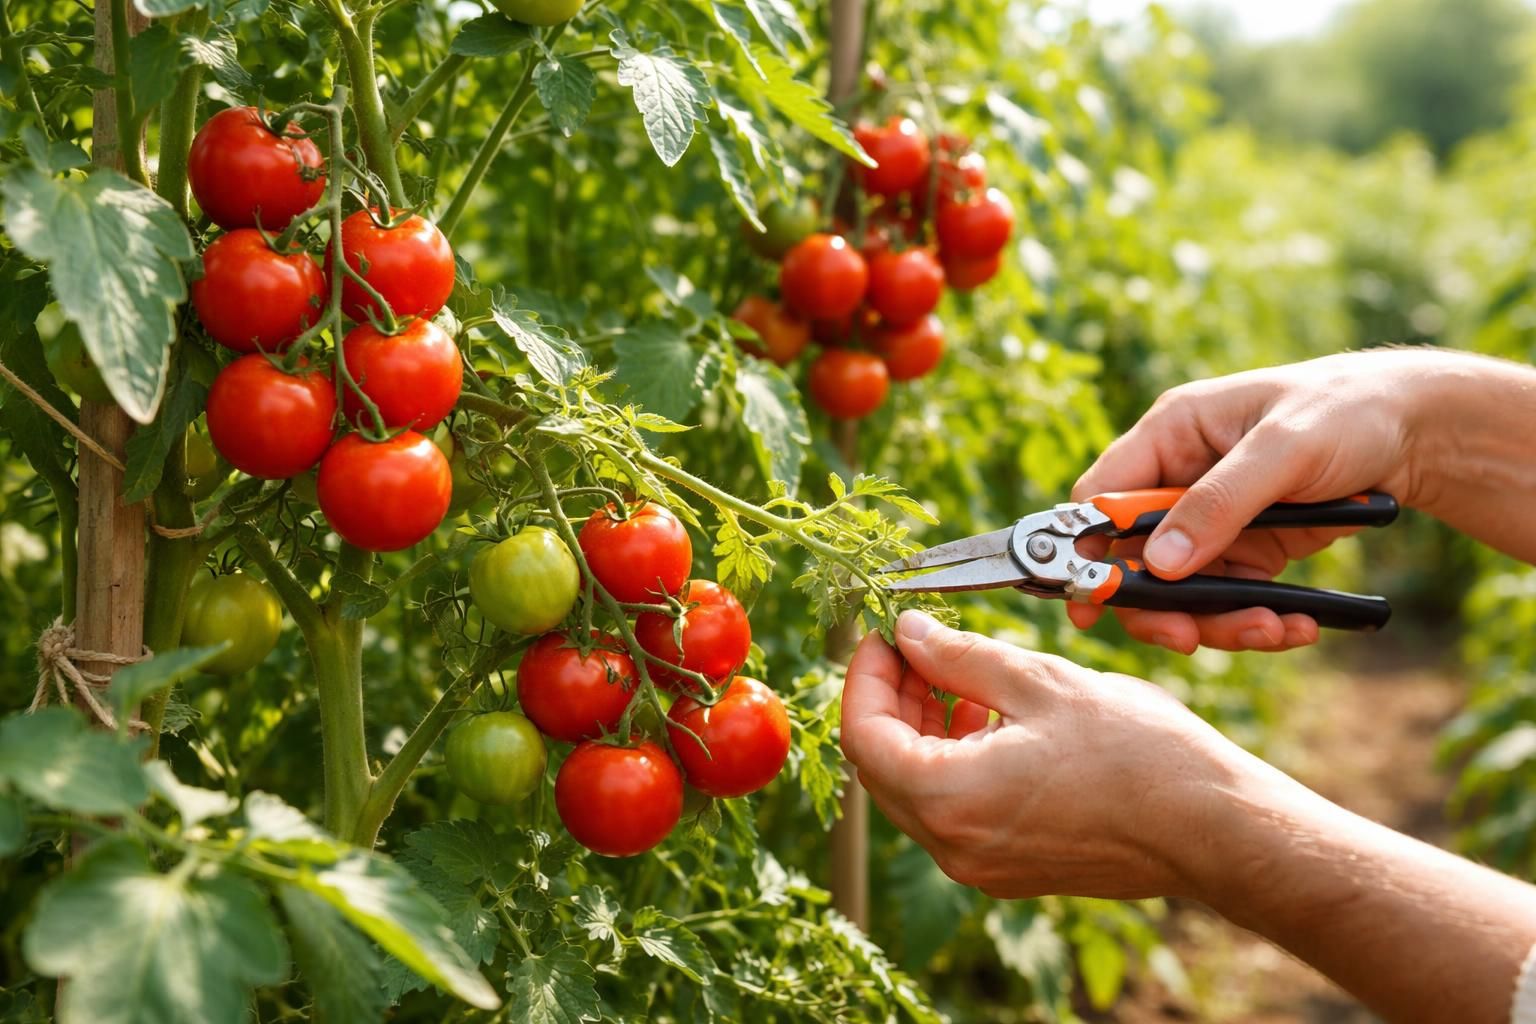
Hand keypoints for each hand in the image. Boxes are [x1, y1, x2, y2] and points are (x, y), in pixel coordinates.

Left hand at [840, 611, 1246, 899]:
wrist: (1214, 827)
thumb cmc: (1137, 753)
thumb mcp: (1039, 683)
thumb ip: (959, 656)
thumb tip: (908, 632)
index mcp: (948, 800)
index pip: (862, 734)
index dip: (865, 675)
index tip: (886, 634)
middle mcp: (952, 846)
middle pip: (883, 765)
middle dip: (893, 698)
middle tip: (919, 646)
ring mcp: (981, 865)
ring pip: (918, 788)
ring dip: (924, 727)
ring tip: (960, 675)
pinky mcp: (1011, 868)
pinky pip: (956, 810)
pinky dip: (955, 760)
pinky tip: (991, 717)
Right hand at [1069, 350, 1442, 653]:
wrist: (1416, 430)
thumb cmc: (1344, 411)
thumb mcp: (1283, 449)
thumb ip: (1218, 503)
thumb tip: (1157, 564)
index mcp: (1170, 435)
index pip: (1101, 499)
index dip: (1085, 550)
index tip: (1091, 600)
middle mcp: (1179, 480)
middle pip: (1135, 559)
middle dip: (1159, 605)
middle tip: (1187, 638)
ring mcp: (1211, 520)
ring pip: (1182, 591)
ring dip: (1219, 621)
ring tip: (1271, 629)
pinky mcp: (1247, 550)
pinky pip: (1231, 599)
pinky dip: (1257, 620)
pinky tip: (1296, 626)